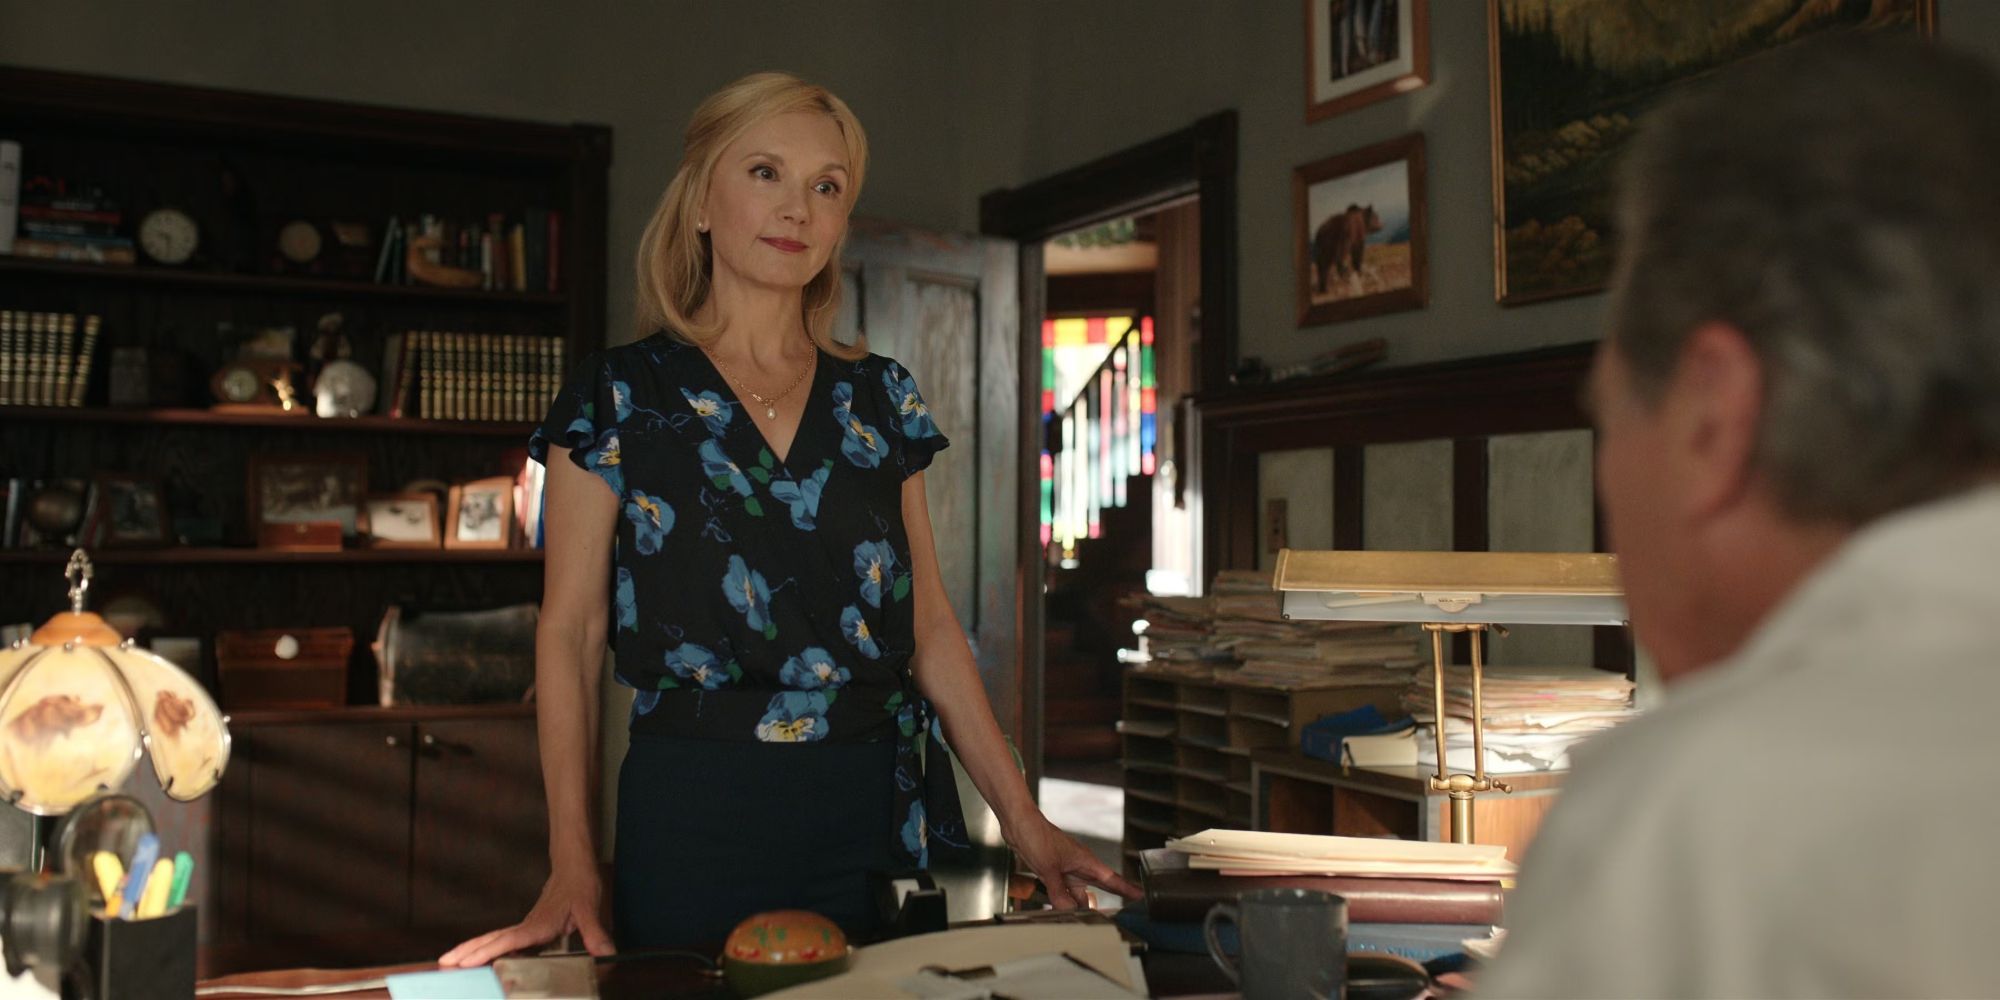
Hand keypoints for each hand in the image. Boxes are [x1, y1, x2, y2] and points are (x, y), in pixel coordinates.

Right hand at [438, 864, 613, 966]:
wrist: (573, 864)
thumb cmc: (579, 883)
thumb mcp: (590, 908)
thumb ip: (595, 933)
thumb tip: (606, 954)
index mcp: (538, 924)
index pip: (510, 940)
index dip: (489, 951)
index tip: (468, 960)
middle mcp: (527, 926)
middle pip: (492, 939)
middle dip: (468, 951)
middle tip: (444, 963)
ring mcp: (525, 927)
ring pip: (493, 939)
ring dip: (471, 949)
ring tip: (449, 961)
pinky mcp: (527, 928)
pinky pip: (502, 940)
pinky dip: (486, 948)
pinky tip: (479, 959)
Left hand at [1006, 816, 1142, 908]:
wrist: (1019, 825)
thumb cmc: (1037, 836)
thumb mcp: (1049, 868)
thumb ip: (1059, 893)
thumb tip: (1068, 912)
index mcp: (1086, 862)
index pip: (1114, 880)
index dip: (1129, 890)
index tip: (1143, 898)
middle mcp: (1079, 867)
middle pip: (1100, 889)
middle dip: (1109, 902)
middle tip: (1119, 918)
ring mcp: (1067, 871)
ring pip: (1078, 895)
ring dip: (1080, 907)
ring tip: (1085, 922)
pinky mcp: (1054, 873)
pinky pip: (1063, 892)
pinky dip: (1063, 902)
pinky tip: (1060, 912)